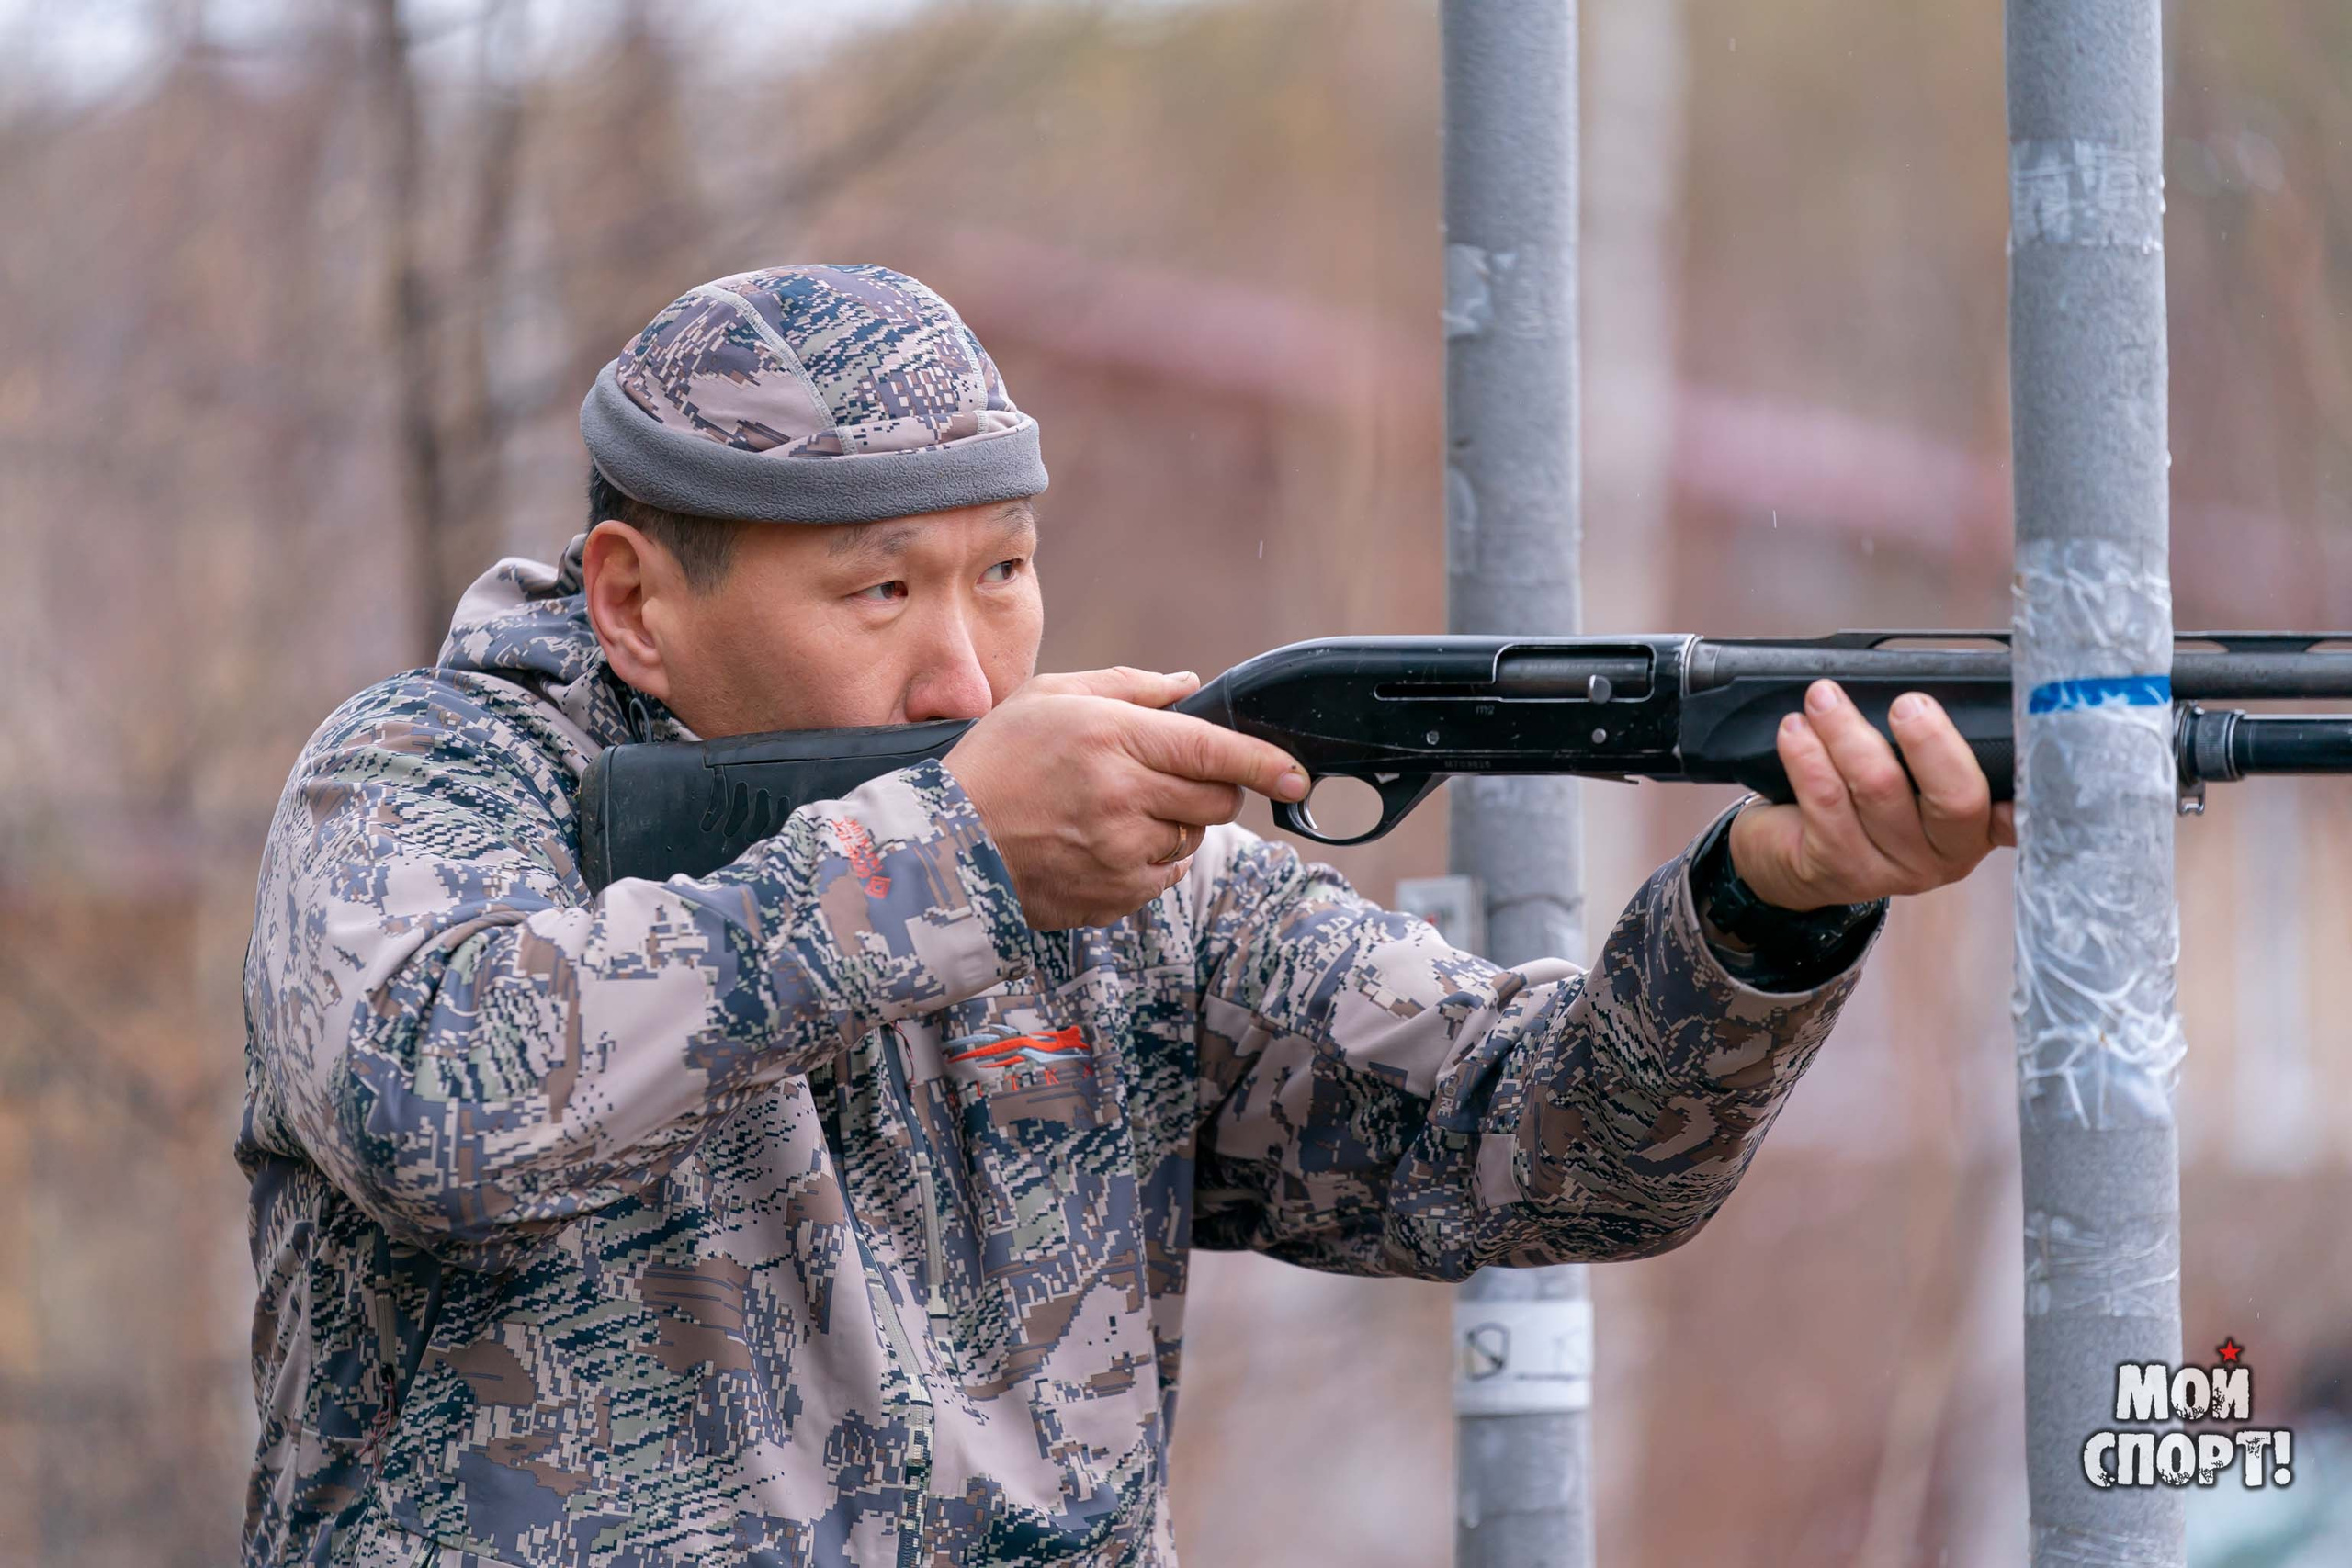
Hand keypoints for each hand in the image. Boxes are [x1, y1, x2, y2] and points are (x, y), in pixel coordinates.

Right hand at [944, 667, 1308, 928]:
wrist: (945, 847)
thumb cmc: (995, 763)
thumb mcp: (1050, 698)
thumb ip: (1128, 687)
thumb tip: (1190, 688)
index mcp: (1111, 738)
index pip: (1213, 751)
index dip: (1265, 762)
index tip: (1296, 775)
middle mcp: (1122, 798)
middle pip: (1216, 801)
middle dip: (1211, 789)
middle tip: (1167, 779)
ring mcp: (1119, 853)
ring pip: (1191, 839)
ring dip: (1174, 824)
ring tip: (1116, 810)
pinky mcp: (1113, 896)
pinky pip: (1164, 876)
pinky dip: (1150, 859)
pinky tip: (1104, 843)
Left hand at [1728, 681, 2016, 910]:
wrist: (1791, 859)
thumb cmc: (1859, 801)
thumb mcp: (1907, 779)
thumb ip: (1930, 747)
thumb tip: (1930, 689)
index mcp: (1975, 828)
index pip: (2019, 809)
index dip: (2026, 783)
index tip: (2020, 740)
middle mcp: (1944, 856)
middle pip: (1954, 797)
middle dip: (1930, 740)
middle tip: (1907, 703)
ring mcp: (1892, 869)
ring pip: (1879, 789)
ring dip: (1847, 731)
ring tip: (1823, 698)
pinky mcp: (1838, 868)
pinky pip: (1826, 801)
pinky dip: (1808, 756)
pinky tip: (1796, 730)